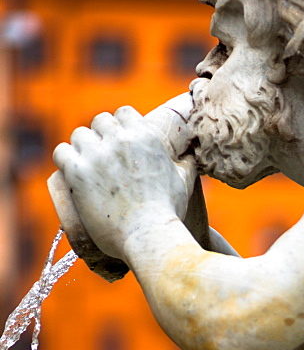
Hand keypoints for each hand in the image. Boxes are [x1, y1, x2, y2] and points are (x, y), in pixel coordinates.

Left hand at [53, 106, 195, 260]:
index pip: (123, 113)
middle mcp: (119, 139)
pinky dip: (65, 161)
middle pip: (100, 122)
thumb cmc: (168, 212)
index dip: (119, 127)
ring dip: (82, 149)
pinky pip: (62, 153)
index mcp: (145, 136)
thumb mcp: (184, 181)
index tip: (118, 143)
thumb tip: (194, 152)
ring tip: (86, 167)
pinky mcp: (78, 172)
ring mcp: (97, 154)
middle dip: (100, 137)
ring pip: (79, 135)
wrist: (149, 235)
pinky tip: (72, 175)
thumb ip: (187, 162)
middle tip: (102, 159)